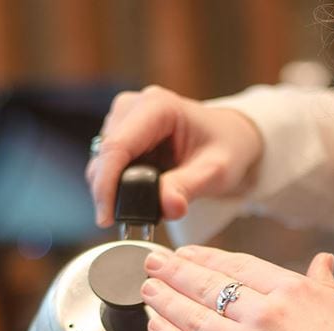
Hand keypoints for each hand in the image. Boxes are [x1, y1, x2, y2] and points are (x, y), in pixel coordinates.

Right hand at [86, 86, 263, 227]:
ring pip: (101, 162)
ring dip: (113, 191)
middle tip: (130, 222)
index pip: (117, 146)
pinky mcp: (121, 133)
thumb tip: (167, 207)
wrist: (231, 138)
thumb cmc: (228, 147)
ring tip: (141, 210)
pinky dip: (116, 187)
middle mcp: (134, 106)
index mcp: (158, 106)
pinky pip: (107, 165)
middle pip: (104, 156)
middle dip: (110, 193)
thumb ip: (190, 187)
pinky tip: (137, 199)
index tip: (107, 218)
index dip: (106, 185)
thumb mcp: (217, 171)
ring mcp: (124, 118)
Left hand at [140, 245, 333, 330]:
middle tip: (151, 263)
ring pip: (194, 317)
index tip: (186, 253)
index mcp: (296, 293)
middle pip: (209, 285)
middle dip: (174, 271)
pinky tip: (154, 327)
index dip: (206, 258)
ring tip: (146, 291)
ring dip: (164, 301)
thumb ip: (325, 286)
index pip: (239, 266)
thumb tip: (324, 260)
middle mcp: (268, 314)